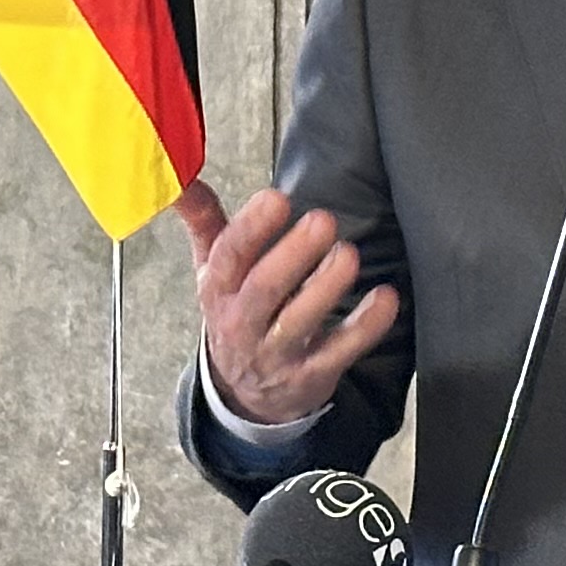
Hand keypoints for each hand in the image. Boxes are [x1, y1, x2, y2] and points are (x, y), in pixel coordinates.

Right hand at [177, 180, 397, 426]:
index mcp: (218, 289)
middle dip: (293, 254)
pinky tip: (385, 297)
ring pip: (298, 323)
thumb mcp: (212, 270)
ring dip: (326, 287)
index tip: (276, 198)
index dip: (251, 227)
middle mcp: (242, 321)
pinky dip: (365, 327)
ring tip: (348, 254)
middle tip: (323, 220)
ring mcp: (276, 353)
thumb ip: (203, 219)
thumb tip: (179, 172)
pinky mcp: (310, 375)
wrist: (245, 393)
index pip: (229, 256)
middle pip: (263, 289)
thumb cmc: (236, 312)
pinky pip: (339, 352)